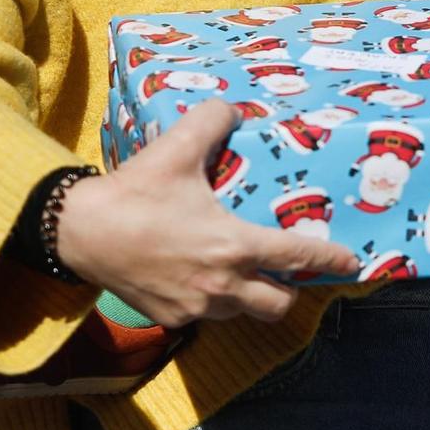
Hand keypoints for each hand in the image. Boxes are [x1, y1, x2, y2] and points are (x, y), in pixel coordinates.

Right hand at [56, 100, 358, 327]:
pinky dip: (213, 300)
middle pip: (278, 304)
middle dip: (289, 290)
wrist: (78, 232)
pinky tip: (203, 277)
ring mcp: (195, 308)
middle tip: (288, 270)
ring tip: (244, 271)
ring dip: (249, 296)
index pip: (297, 257)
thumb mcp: (177, 147)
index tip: (351, 264)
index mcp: (233, 246)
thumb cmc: (135, 192)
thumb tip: (232, 110)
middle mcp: (222, 285)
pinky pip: (205, 316)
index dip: (329, 260)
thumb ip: (213, 121)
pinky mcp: (170, 319)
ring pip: (241, 312)